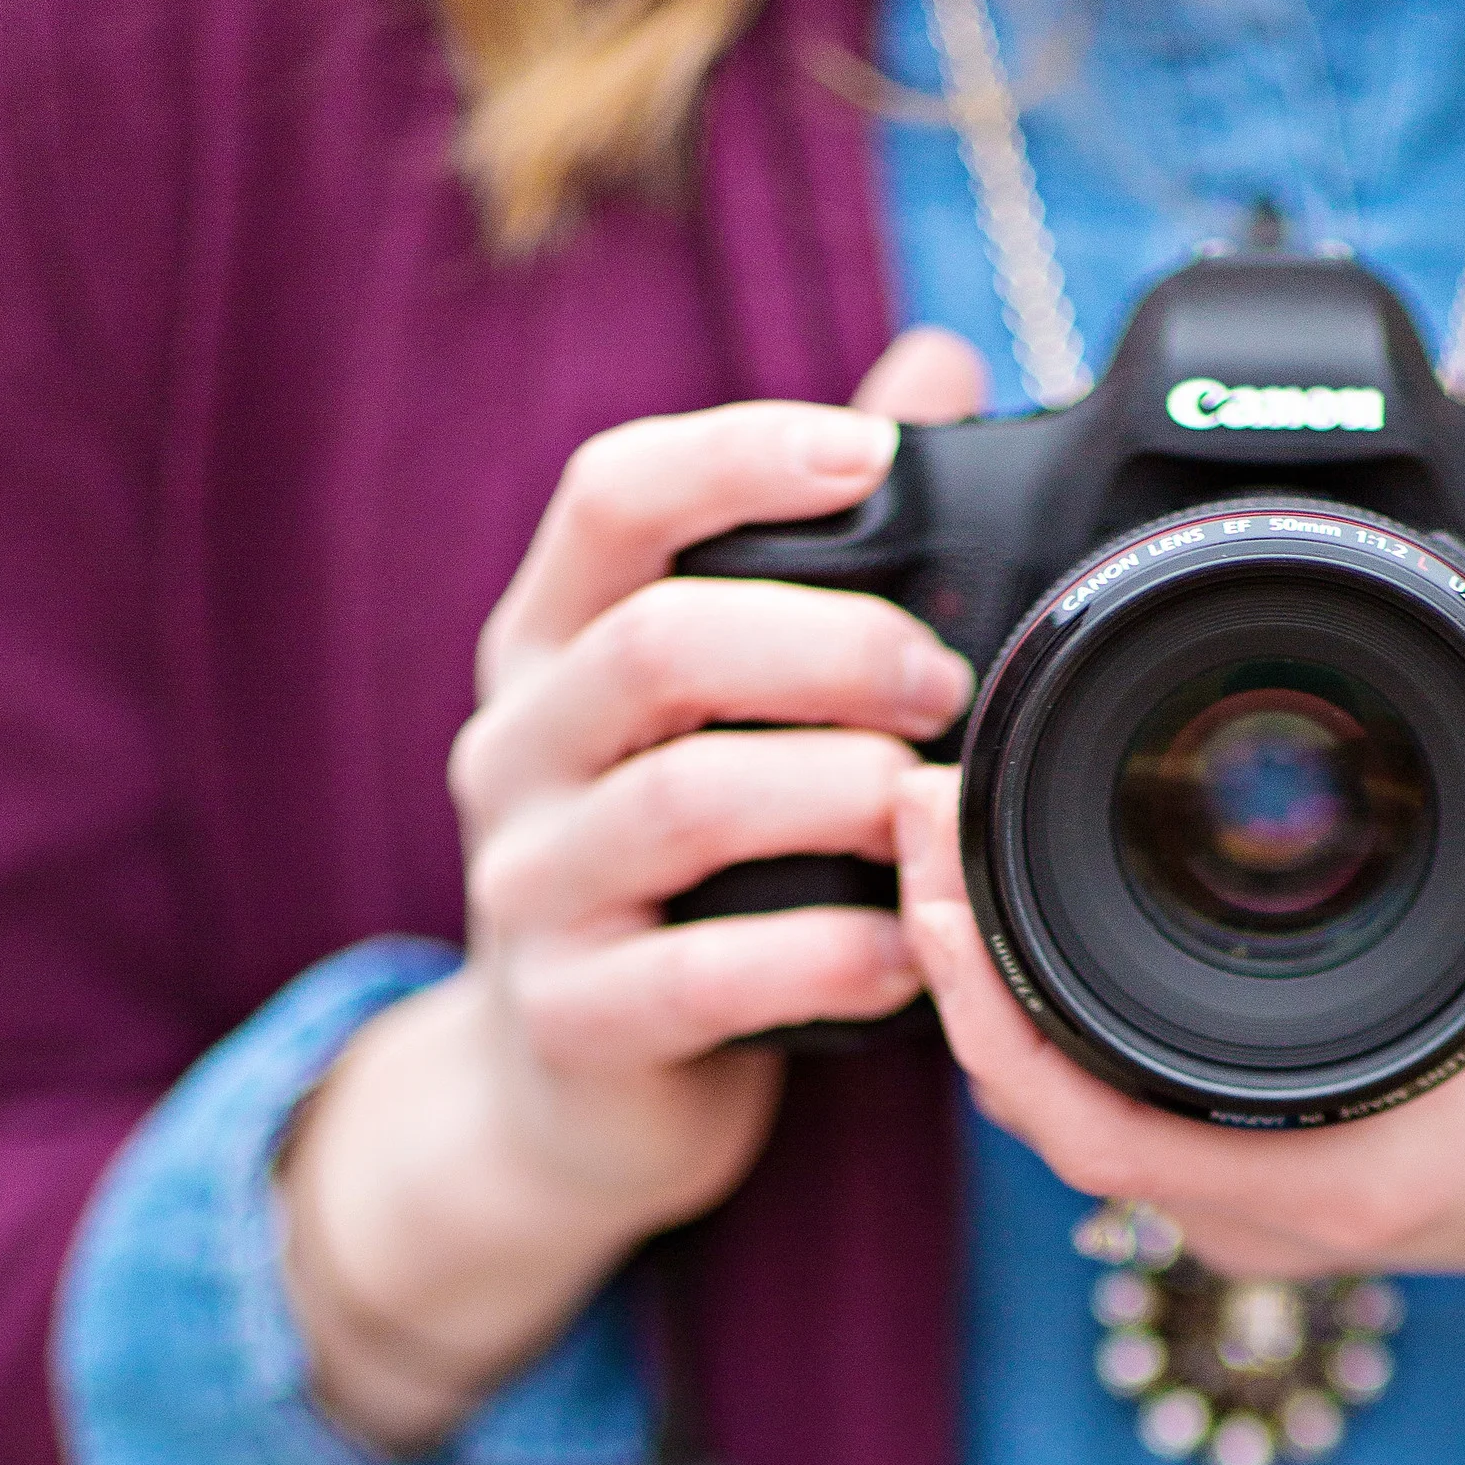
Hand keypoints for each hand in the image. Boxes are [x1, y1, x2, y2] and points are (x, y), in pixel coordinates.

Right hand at [281, 330, 988, 1450]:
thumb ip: (812, 544)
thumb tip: (933, 365)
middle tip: (949, 684)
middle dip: (829, 645)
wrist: (565, 1100)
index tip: (875, 457)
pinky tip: (906, 956)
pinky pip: (700, 976)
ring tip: (933, 811)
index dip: (741, 454)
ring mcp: (527, 886)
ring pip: (679, 803)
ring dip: (833, 793)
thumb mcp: (718, 708)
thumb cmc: (674, 878)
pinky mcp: (569, 1018)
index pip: (611, 495)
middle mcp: (515, 747)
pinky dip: (823, 961)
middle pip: (659, 640)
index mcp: (549, 644)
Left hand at [892, 566, 1464, 1376]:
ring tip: (953, 838)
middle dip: (956, 961)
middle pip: (1041, 1109)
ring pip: (1071, 1114)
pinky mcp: (1267, 1186)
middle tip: (914, 801)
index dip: (980, 995)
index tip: (932, 856)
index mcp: (1339, 1167)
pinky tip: (1042, 916)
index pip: (1080, 1114)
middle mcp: (1272, 1213)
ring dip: (1001, 993)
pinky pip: (1121, 1115)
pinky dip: (1063, 1024)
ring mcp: (1261, 1210)